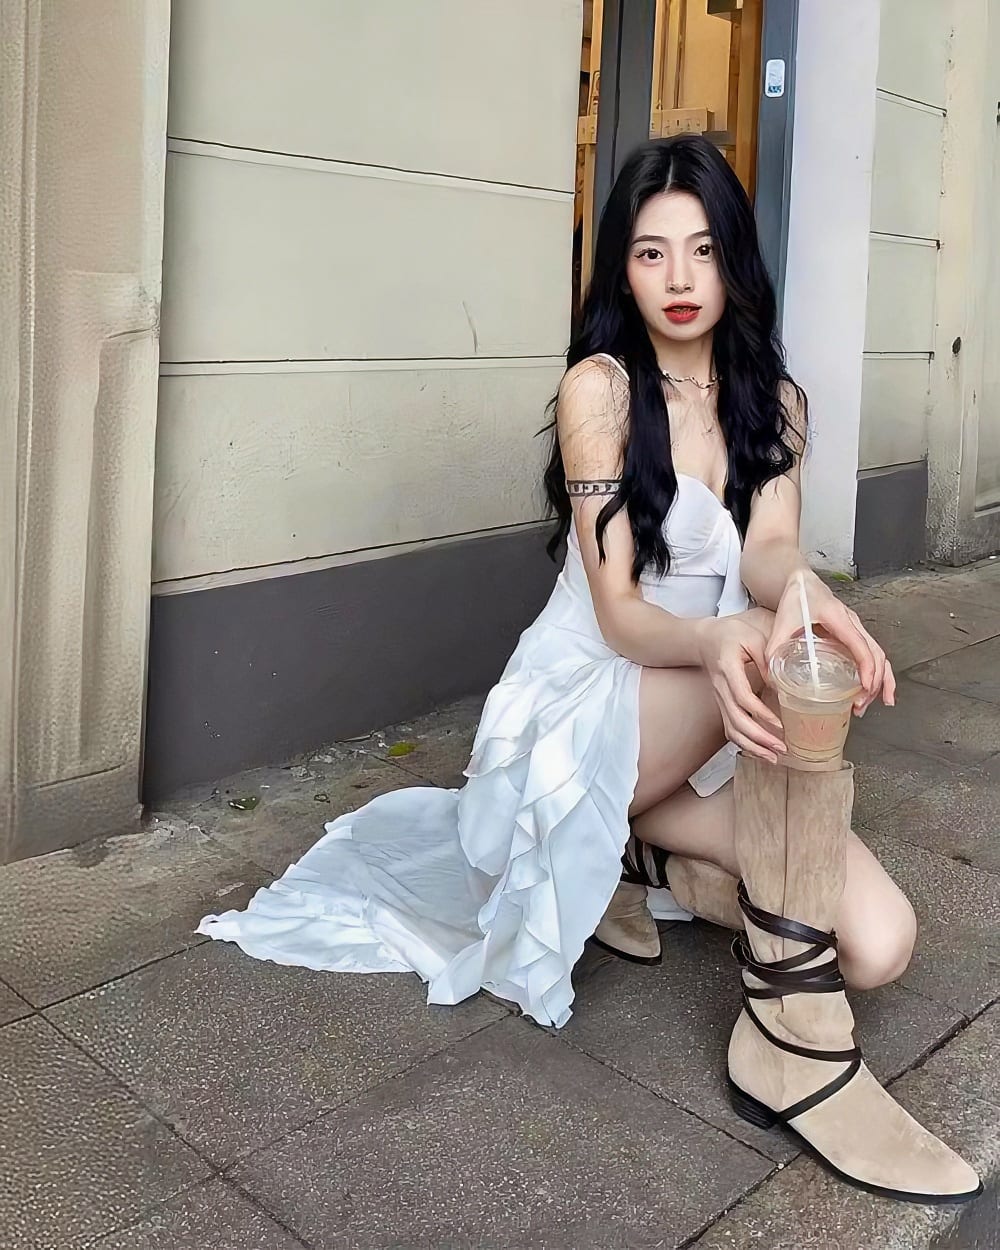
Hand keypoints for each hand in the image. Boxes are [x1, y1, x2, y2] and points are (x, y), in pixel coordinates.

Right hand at [697, 617, 786, 762]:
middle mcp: (720, 687)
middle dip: (758, 738)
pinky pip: (731, 728)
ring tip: (773, 756)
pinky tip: (761, 750)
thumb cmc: (731, 634)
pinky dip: (745, 743)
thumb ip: (769, 659)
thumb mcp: (753, 637)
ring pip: (731, 729)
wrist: (705, 639)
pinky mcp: (723, 705)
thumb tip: (785, 686)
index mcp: (727, 667)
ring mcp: (719, 698)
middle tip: (780, 748)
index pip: (741, 696)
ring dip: (751, 746)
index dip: (760, 713)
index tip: (779, 724)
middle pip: (735, 719)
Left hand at [767, 571, 895, 713]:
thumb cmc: (795, 596)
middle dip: (873, 682)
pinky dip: (877, 673)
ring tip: (866, 706)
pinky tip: (873, 691)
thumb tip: (771, 675)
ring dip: (879, 681)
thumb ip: (775, 646)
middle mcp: (853, 623)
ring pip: (879, 656)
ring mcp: (856, 628)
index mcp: (838, 618)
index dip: (866, 668)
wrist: (801, 580)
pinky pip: (871, 654)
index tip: (865, 688)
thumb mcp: (782, 620)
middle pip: (876, 654)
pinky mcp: (853, 634)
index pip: (860, 645)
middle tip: (859, 706)